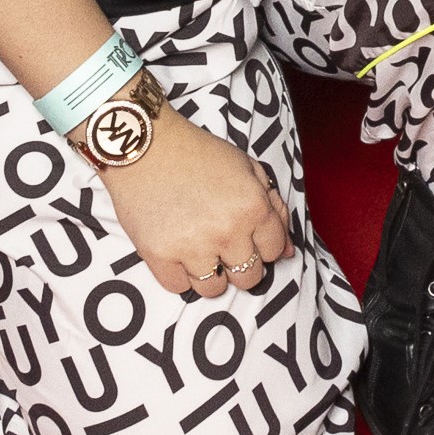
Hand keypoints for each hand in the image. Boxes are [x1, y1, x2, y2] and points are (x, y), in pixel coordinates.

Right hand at [96, 106, 293, 295]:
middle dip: (240, 264)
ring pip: (215, 290)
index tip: (247, 235)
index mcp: (253, 207)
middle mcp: (228, 232)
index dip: (262, 244)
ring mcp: (192, 247)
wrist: (144, 144)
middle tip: (222, 244)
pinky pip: (179, 288)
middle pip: (249, 278)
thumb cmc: (197, 152)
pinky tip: (176, 250)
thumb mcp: (247, 168)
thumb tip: (289, 251)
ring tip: (198, 249)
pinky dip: (179, 274)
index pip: (275, 252)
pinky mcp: (159, 256)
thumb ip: (274, 208)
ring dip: (210, 274)